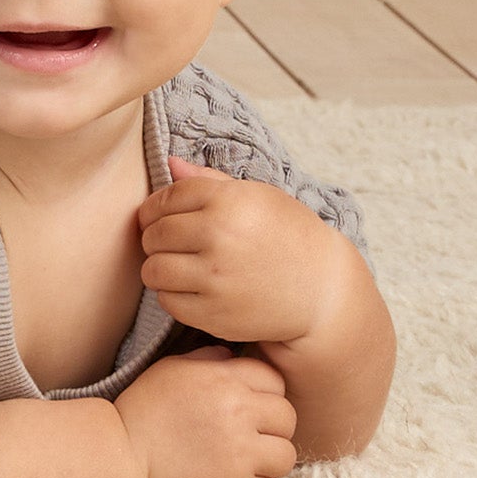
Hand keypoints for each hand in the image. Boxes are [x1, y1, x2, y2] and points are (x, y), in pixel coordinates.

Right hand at [112, 345, 298, 477]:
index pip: (274, 380)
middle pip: (287, 417)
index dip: (264, 392)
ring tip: (247, 457)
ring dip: (270, 457)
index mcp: (224, 381)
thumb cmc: (143, 409)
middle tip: (250, 432)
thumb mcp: (171, 369)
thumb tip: (234, 355)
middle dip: (272, 424)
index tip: (248, 403)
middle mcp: (237, 414)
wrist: (120, 454)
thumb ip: (208, 358)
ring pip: (286, 455)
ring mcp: (238, 454)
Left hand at [136, 156, 354, 348]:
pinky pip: (167, 301)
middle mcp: (219, 236)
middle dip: (154, 237)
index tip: (158, 216)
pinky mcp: (214, 314)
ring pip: (153, 270)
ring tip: (178, 265)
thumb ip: (210, 180)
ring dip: (159, 268)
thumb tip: (170, 163)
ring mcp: (215, 278)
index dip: (154, 208)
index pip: (165, 198)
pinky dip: (172, 295)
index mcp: (229, 201)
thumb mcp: (258, 197)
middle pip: (154, 234)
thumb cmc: (289, 235)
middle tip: (170, 243)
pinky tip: (192, 288)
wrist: (323, 289)